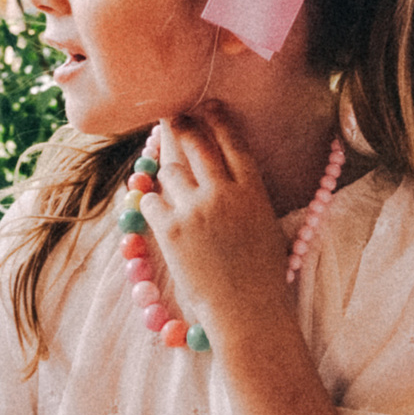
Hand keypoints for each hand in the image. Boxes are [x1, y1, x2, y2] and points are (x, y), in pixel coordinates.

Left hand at [138, 108, 297, 345]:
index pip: (231, 140)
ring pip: (169, 169)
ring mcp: (194, 209)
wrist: (246, 310)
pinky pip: (149, 198)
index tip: (205, 104)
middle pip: (197, 144)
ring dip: (165, 166)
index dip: (216, 118)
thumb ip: (244, 192)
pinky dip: (149, 198)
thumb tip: (220, 170)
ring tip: (165, 163)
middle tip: (172, 115)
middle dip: (183, 126)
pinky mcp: (169, 229)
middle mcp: (222, 193)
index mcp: (252, 190)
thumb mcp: (264, 222)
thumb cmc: (260, 273)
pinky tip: (152, 200)